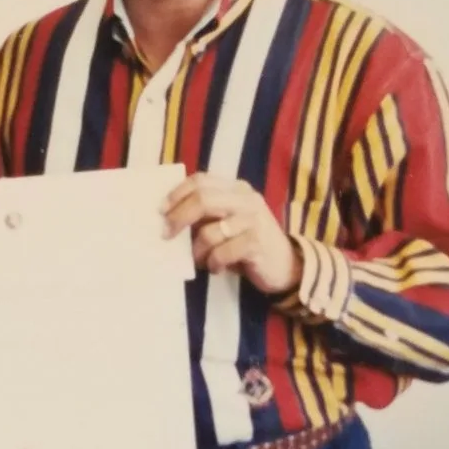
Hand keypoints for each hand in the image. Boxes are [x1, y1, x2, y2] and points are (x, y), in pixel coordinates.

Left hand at [162, 172, 301, 295]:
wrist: (287, 266)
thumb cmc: (248, 244)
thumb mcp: (227, 223)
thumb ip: (205, 215)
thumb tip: (167, 218)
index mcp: (236, 189)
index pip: (201, 180)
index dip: (177, 193)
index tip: (160, 210)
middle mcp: (246, 199)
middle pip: (203, 199)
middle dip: (178, 217)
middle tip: (165, 234)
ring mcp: (253, 220)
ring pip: (209, 232)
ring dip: (197, 251)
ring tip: (200, 260)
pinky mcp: (256, 243)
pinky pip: (222, 252)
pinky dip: (213, 263)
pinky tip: (217, 268)